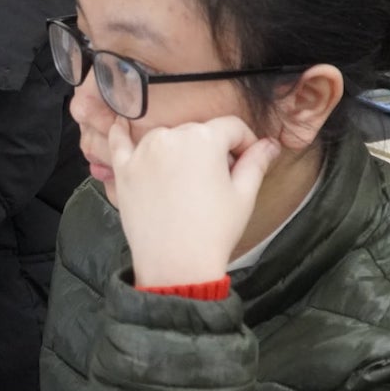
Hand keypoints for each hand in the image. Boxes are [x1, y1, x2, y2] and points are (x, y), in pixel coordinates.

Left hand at [109, 117, 279, 286]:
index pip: (232, 127)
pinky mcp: (123, 170)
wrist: (176, 265)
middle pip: (199, 132)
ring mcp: (143, 152)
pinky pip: (119, 142)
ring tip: (186, 177)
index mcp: (205, 139)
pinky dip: (121, 134)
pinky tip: (121, 125)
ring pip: (166, 137)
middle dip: (213, 149)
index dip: (245, 142)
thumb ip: (256, 162)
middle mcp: (171, 137)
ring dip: (178, 148)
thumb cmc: (213, 231)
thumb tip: (270, 144)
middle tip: (218, 179)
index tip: (248, 160)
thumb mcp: (244, 195)